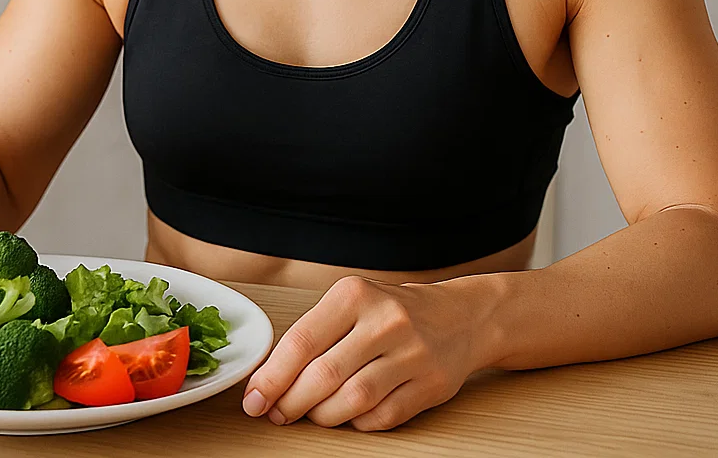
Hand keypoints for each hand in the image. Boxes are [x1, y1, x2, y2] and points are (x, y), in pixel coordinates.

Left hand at [241, 275, 482, 430]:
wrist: (463, 316)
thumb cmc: (392, 311)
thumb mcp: (352, 304)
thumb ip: (315, 335)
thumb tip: (270, 381)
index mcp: (354, 295)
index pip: (301, 342)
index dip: (272, 377)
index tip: (255, 399)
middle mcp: (385, 321)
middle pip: (324, 375)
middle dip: (291, 403)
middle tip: (277, 415)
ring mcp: (413, 353)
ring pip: (353, 400)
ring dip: (323, 416)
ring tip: (312, 415)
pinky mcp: (433, 384)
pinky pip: (383, 416)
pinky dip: (358, 423)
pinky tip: (349, 416)